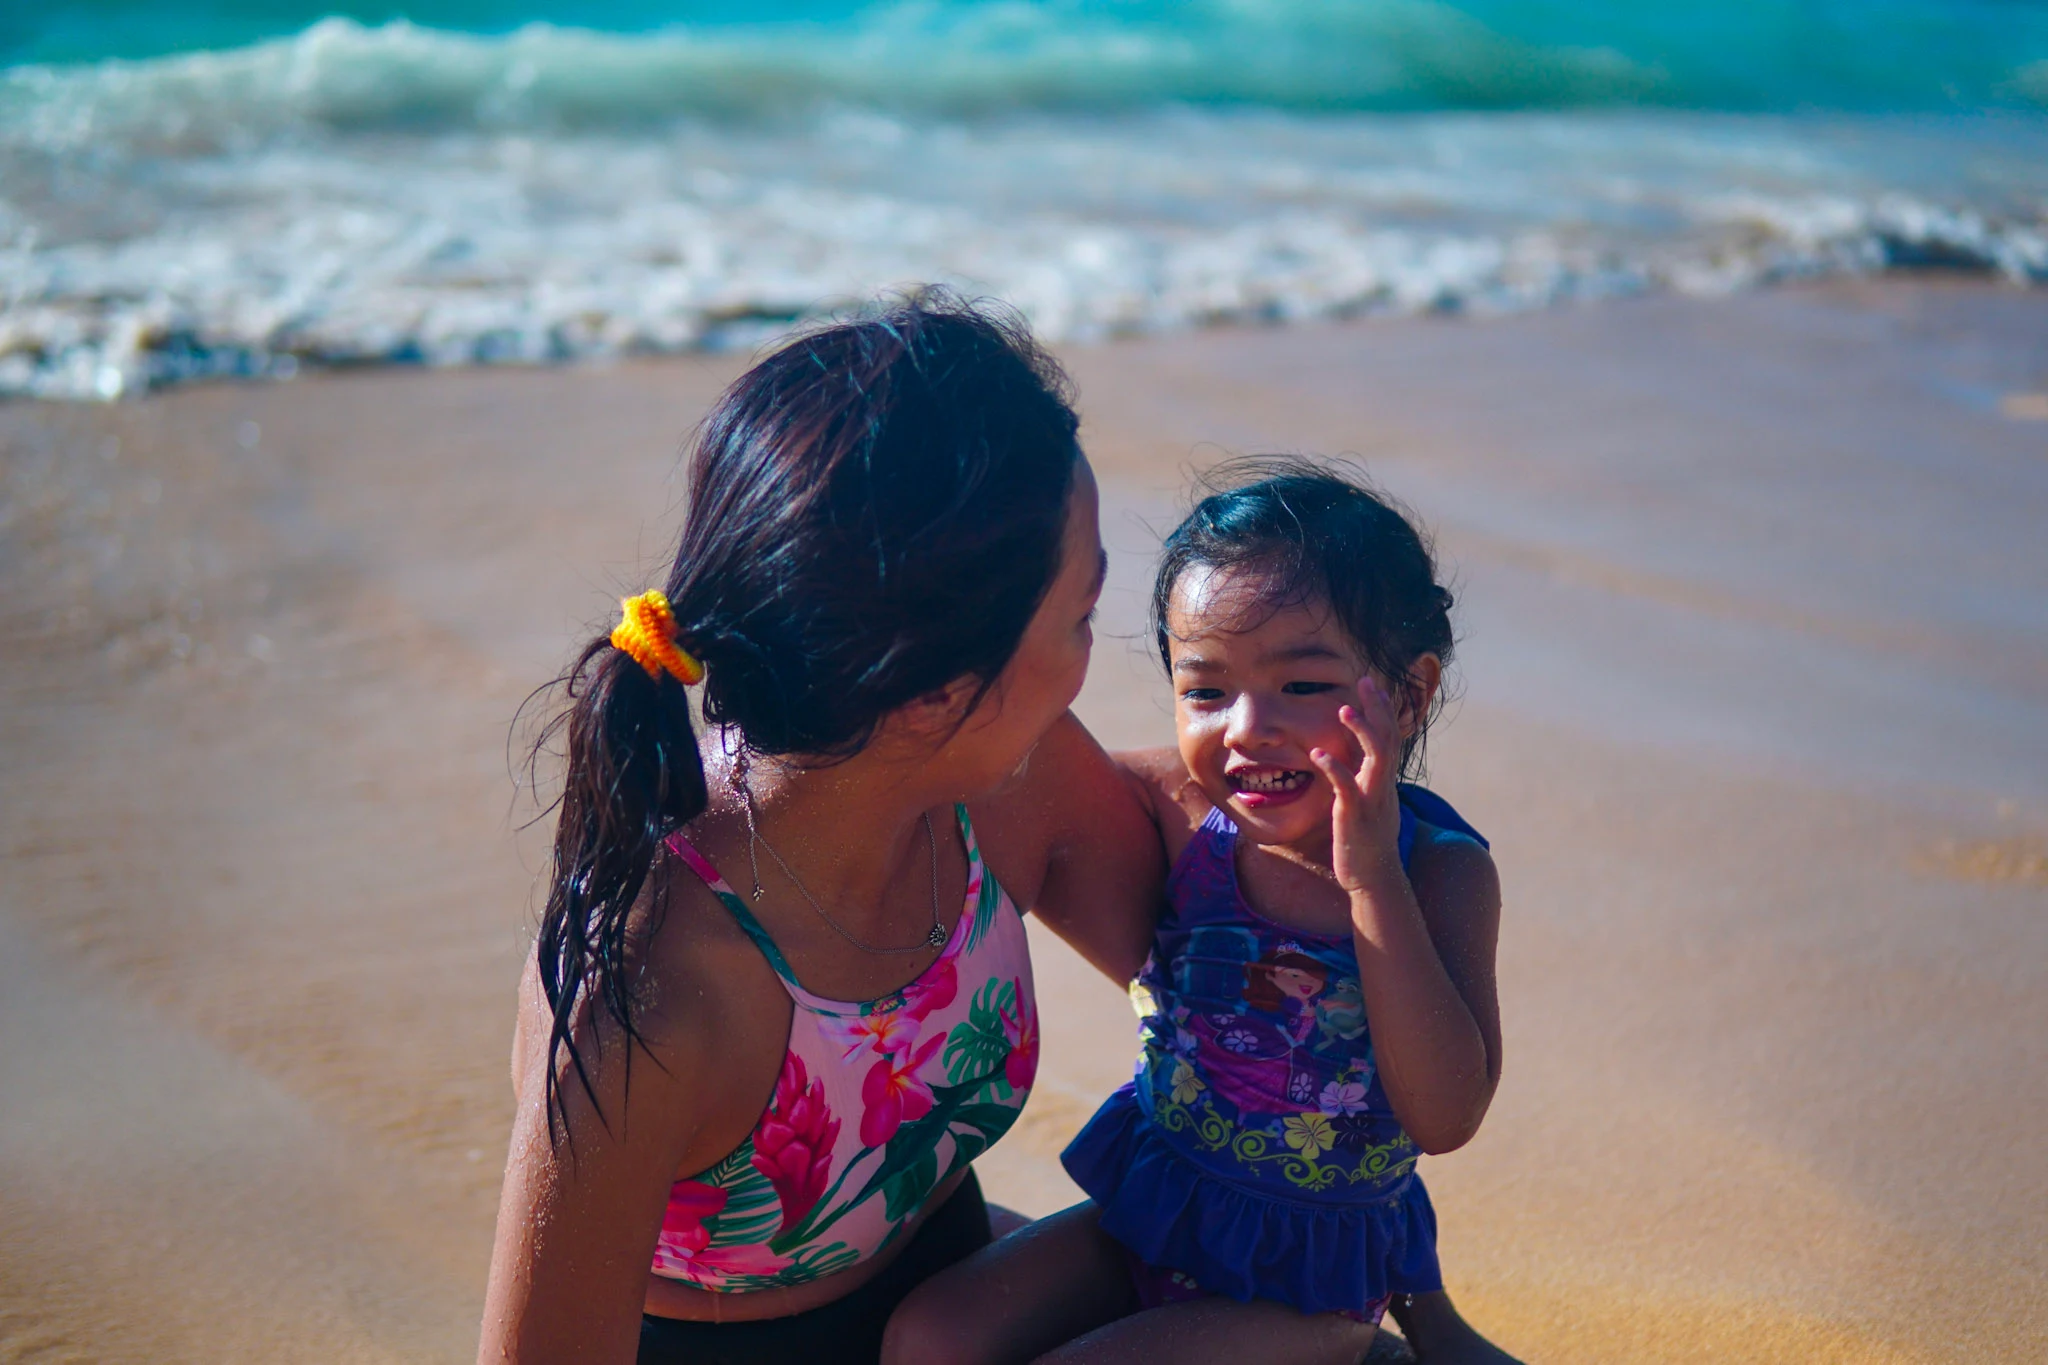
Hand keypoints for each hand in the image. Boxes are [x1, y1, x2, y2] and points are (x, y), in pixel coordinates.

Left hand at [1307, 676, 1403, 894]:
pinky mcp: (1355, 817)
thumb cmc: (1366, 842)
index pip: (1389, 737)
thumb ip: (1362, 780)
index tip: (1371, 686)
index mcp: (1384, 781)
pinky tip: (1318, 755)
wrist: (1374, 878)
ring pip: (1376, 758)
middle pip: (1388, 738)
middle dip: (1378, 709)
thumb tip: (1352, 760)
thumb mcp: (1368, 804)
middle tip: (1365, 681)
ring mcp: (1372, 800)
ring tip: (1343, 710)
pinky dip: (1334, 769)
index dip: (1382, 710)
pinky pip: (1347, 788)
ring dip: (1361, 731)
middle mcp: (1383, 785)